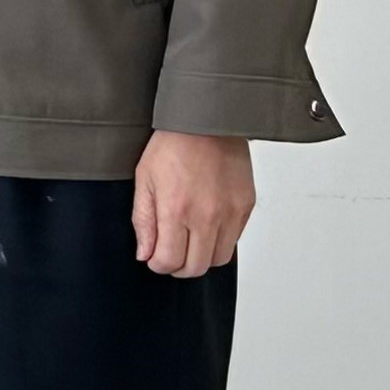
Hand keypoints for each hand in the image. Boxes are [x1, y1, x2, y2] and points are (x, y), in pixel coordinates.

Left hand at [132, 131, 253, 276]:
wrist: (206, 122)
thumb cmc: (172, 145)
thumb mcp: (144, 180)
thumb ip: (143, 221)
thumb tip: (145, 253)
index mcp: (176, 209)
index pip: (170, 260)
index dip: (159, 264)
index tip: (155, 257)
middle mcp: (207, 216)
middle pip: (196, 267)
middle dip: (179, 267)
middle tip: (170, 254)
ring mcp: (230, 213)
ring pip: (218, 259)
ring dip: (201, 257)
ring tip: (188, 240)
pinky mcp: (245, 208)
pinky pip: (234, 240)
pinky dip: (219, 241)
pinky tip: (205, 225)